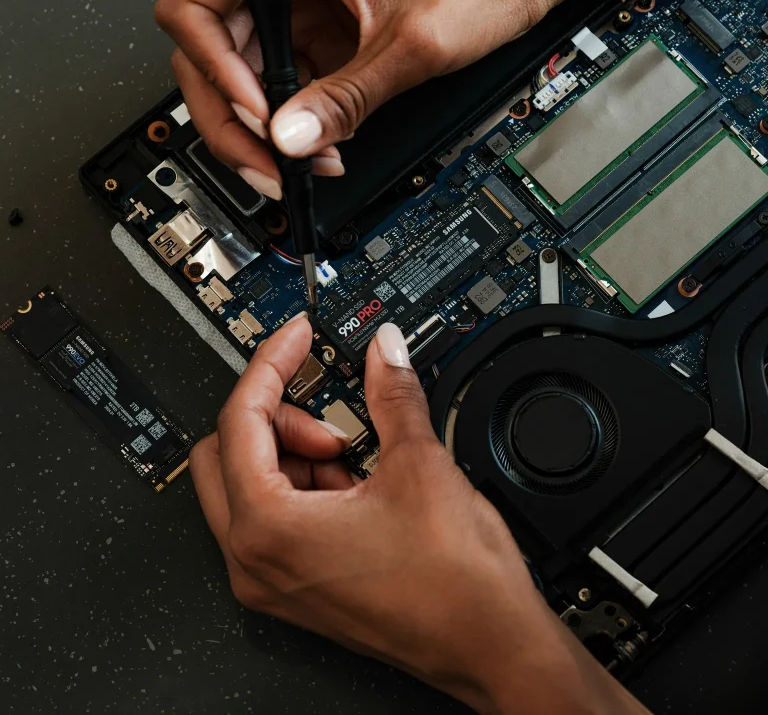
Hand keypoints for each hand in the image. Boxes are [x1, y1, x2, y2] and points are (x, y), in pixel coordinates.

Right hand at [155, 0, 562, 199]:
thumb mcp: (409, 44)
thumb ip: (346, 97)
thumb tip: (290, 138)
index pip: (196, 9)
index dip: (213, 69)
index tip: (256, 110)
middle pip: (212, 54)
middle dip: (233, 117)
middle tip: (266, 160)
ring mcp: (303, 10)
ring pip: (247, 78)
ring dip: (267, 129)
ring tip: (302, 162)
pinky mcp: (326, 38)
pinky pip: (289, 86)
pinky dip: (298, 123)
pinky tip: (322, 146)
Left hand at [190, 316, 648, 714]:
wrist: (492, 645)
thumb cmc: (456, 584)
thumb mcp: (419, 464)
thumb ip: (390, 393)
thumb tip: (384, 350)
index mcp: (269, 529)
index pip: (240, 419)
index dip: (272, 363)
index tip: (298, 337)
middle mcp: (255, 562)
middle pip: (224, 452)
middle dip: (274, 415)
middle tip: (329, 409)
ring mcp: (273, 580)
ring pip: (246, 485)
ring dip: (292, 452)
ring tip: (355, 453)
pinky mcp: (296, 588)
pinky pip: (273, 518)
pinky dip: (304, 485)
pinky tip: (357, 482)